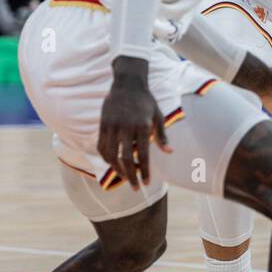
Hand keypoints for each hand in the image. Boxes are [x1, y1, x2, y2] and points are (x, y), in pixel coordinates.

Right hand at [98, 58, 171, 188]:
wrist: (127, 83)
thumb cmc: (146, 101)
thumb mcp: (158, 116)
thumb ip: (161, 136)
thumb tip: (169, 152)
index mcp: (142, 126)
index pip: (142, 154)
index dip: (145, 170)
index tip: (147, 183)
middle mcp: (125, 127)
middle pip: (125, 158)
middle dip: (131, 176)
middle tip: (136, 188)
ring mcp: (111, 126)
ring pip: (110, 155)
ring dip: (117, 170)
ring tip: (125, 178)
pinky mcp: (102, 125)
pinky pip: (101, 146)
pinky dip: (106, 158)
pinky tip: (113, 164)